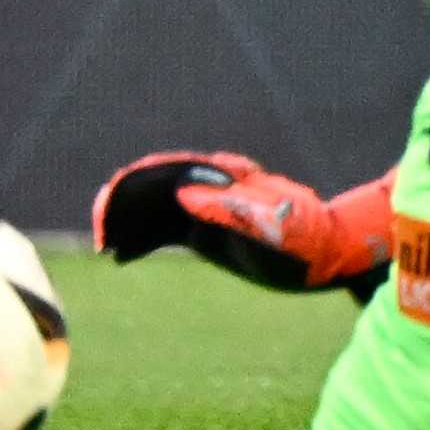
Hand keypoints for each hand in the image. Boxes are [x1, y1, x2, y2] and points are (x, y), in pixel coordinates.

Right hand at [91, 151, 390, 292]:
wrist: (329, 250)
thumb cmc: (307, 234)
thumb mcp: (275, 223)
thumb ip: (231, 209)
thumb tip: (183, 195)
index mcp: (221, 180)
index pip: (166, 173)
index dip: (134, 187)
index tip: (112, 207)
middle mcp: (208, 190)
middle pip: (152, 188)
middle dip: (122, 205)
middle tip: (99, 234)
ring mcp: (205, 210)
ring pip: (154, 210)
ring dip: (128, 223)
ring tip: (104, 245)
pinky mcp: (207, 232)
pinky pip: (165, 231)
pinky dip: (142, 240)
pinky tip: (122, 255)